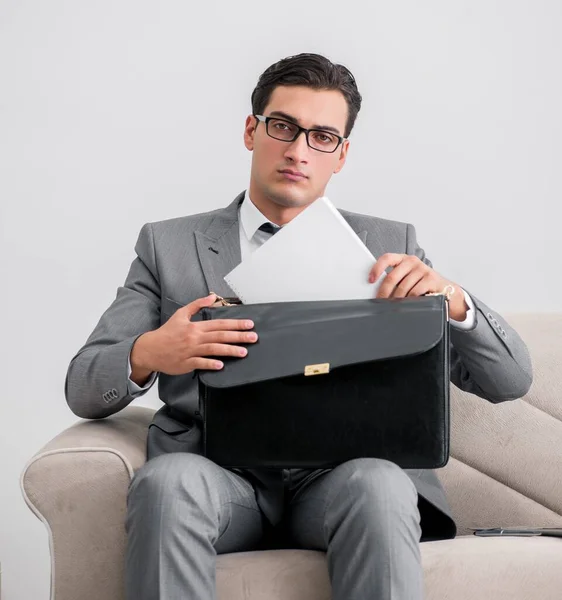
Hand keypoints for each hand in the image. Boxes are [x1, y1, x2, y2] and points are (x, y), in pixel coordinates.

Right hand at [130, 293, 256, 378]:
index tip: (249, 324)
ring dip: (229, 350)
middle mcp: (194, 338)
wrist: (150, 349)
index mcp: (195, 326)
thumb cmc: (167, 332)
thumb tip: (212, 296)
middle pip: (220, 336)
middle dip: (238, 336)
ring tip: (243, 352)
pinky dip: (210, 364)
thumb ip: (197, 304)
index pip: (219, 324)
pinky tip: (221, 365)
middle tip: (253, 338)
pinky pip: (200, 363)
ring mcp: (190, 351)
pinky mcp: (186, 363)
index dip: (235, 324)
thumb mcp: (181, 314)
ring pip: (213, 349)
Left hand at [368, 253, 467, 319]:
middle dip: (384, 292)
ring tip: (394, 306)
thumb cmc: (422, 285)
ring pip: (402, 288)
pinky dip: (409, 300)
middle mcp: (412, 261)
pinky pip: (414, 292)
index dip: (377, 268)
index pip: (387, 258)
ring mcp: (422, 269)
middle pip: (392, 277)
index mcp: (403, 259)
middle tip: (380, 302)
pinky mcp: (431, 278)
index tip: (370, 280)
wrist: (446, 290)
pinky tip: (409, 303)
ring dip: (396, 300)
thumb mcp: (408, 278)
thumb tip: (377, 290)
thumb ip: (395, 280)